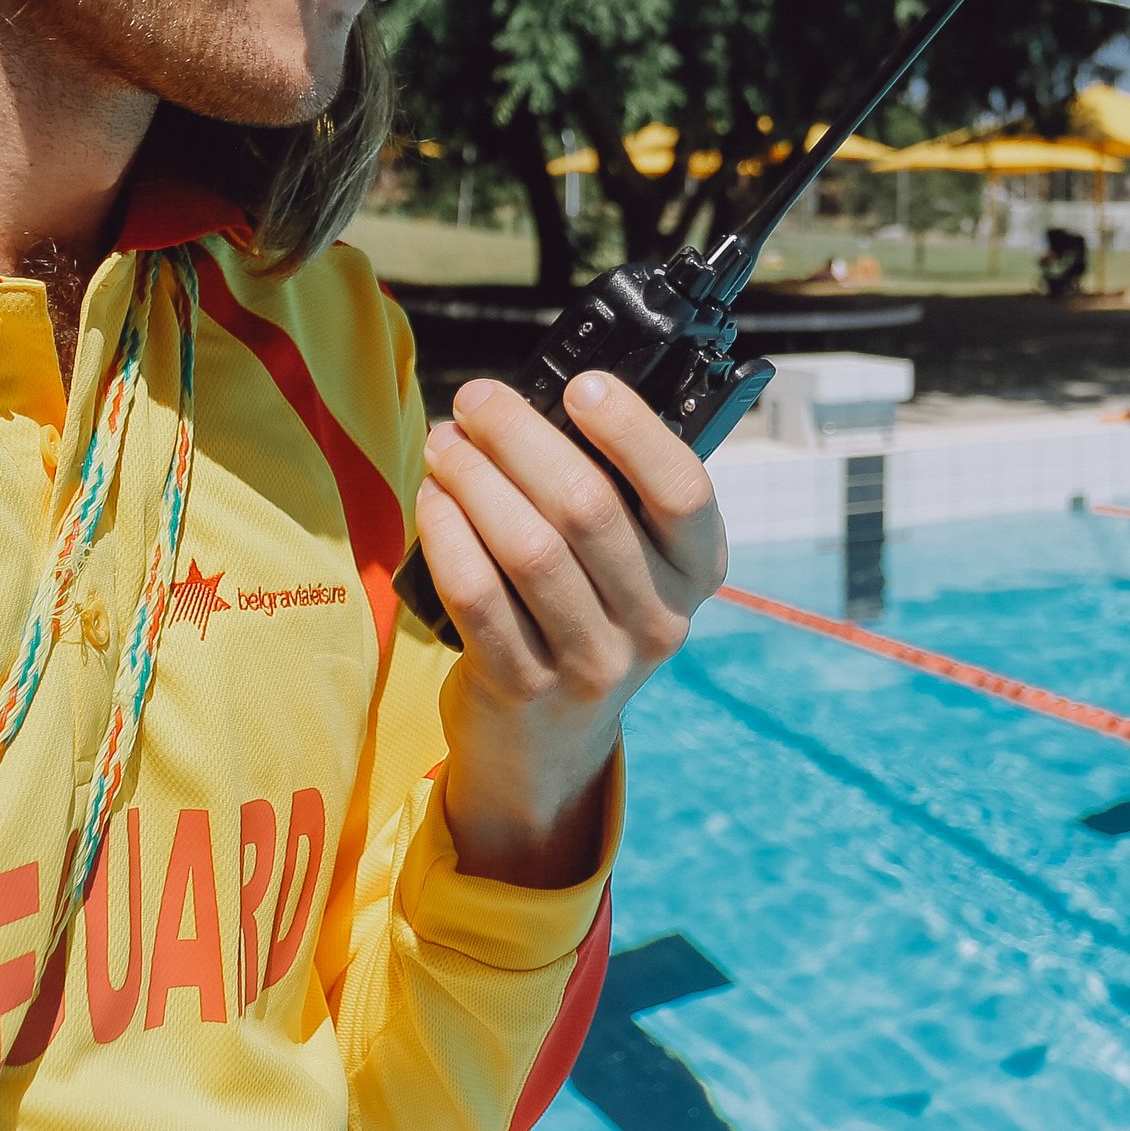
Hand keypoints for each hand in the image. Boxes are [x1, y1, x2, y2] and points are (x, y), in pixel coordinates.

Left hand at [412, 371, 726, 887]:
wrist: (545, 744)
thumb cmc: (582, 612)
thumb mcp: (626, 565)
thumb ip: (609, 491)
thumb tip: (534, 401)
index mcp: (696, 572)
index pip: (684, 492)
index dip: (633, 431)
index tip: (582, 386)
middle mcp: (658, 621)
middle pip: (589, 508)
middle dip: (521, 438)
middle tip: (476, 402)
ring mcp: (593, 662)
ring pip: (528, 548)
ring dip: (475, 479)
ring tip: (445, 445)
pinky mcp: (524, 687)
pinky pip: (478, 594)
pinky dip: (448, 534)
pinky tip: (433, 500)